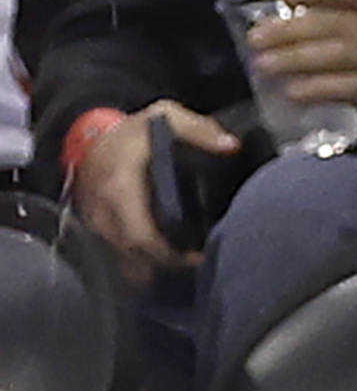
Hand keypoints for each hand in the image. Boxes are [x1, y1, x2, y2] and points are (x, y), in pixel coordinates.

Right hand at [68, 101, 239, 278]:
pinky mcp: (95, 232)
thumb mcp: (165, 116)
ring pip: (124, 265)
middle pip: (135, 258)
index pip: (142, 237)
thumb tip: (231, 146)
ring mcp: (96, 224)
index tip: (200, 259)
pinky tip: (165, 268)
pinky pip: (117, 262)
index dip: (171, 257)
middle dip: (168, 269)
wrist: (92, 136)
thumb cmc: (134, 131)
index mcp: (120, 187)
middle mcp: (103, 212)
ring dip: (155, 273)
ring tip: (185, 272)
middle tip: (200, 268)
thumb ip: (198, 129)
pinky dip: (141, 269)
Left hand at [246, 0, 356, 154]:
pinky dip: (316, 88)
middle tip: (256, 40)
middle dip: (288, 30)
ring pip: (335, 52)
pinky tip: (293, 92)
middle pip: (331, 22)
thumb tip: (289, 21)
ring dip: (294, 59)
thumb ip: (349, 27)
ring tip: (264, 66)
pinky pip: (346, 87)